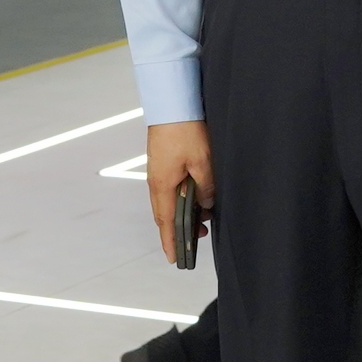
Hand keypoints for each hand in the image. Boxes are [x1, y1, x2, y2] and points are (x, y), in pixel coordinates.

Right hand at [147, 120, 213, 265]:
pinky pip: (170, 187)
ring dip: (183, 211)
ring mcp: (157, 171)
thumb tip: (206, 205)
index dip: (170, 242)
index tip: (174, 259)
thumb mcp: (203, 162)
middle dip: (180, 229)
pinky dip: (181, 197)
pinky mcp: (162, 162)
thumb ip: (205, 187)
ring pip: (169, 200)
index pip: (165, 222)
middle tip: (200, 238)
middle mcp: (156, 181)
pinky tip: (194, 195)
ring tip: (204, 216)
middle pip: (165, 214)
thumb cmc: (185, 130)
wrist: (172, 102)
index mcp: (162, 185)